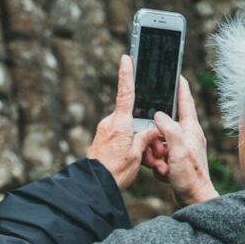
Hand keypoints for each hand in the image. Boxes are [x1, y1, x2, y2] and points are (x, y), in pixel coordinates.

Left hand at [87, 55, 159, 189]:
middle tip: (148, 149)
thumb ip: (145, 138)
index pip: (125, 93)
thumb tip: (151, 130)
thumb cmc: (115, 171)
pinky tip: (131, 161)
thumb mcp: (136, 155)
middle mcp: (110, 123)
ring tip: (140, 160)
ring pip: (126, 128)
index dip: (126, 74)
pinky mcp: (101, 139)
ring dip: (135, 140)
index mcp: (120, 123)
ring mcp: (104, 131)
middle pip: (131, 116)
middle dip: (142, 128)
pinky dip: (128, 145)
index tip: (126, 58)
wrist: (94, 185)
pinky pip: (119, 136)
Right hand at [143, 76, 218, 206]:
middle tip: (156, 149)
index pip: (185, 102)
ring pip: (159, 141)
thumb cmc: (190, 176)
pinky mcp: (176, 161)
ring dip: (155, 152)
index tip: (176, 74)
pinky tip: (162, 173)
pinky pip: (160, 155)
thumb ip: (169, 129)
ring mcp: (182, 149)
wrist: (195, 200)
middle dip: (155, 134)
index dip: (180, 87)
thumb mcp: (178, 150)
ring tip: (160, 165)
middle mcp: (188, 136)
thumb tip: (159, 115)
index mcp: (191, 129)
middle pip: (165, 124)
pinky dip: (157, 164)